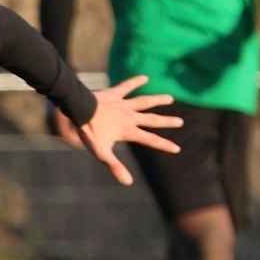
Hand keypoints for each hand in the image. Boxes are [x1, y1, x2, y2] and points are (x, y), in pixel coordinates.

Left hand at [53, 75, 183, 185]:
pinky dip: (135, 81)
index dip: (164, 145)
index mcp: (128, 131)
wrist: (79, 109)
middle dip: (167, 122)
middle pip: (152, 120)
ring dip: (157, 100)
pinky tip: (145, 77)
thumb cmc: (89, 132)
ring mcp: (123, 104)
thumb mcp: (102, 152)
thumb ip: (115, 166)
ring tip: (170, 98)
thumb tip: (128, 182)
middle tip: (180, 122)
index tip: (177, 148)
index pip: (150, 140)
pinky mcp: (114, 94)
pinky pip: (126, 86)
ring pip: (144, 101)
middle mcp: (129, 117)